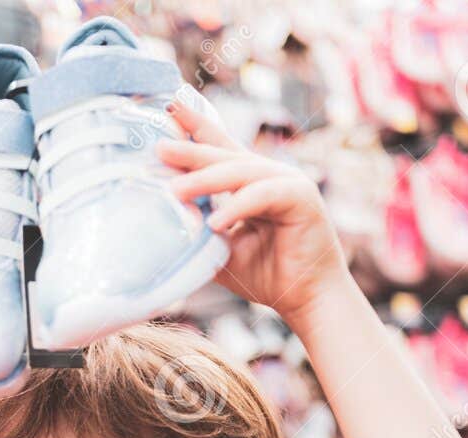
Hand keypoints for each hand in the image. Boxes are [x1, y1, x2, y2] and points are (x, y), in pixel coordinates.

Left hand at [158, 99, 347, 320]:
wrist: (307, 299)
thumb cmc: (267, 275)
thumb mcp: (222, 249)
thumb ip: (200, 229)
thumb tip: (163, 217)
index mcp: (250, 182)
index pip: (219, 147)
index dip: (195, 128)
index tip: (168, 108)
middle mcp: (269, 175)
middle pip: (224, 155)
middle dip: (191, 149)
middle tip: (160, 146)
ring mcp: (287, 182)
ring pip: (240, 173)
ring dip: (205, 180)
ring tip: (174, 191)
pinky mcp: (301, 197)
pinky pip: (262, 196)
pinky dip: (237, 207)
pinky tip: (215, 222)